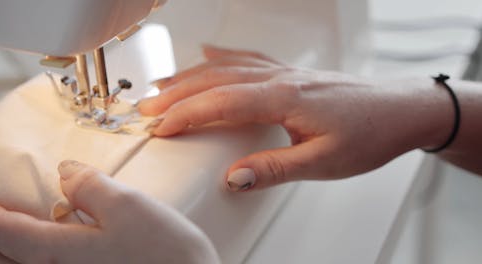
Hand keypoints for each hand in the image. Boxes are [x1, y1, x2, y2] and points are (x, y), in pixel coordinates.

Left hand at [0, 161, 218, 263]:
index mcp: (61, 254)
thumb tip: (65, 171)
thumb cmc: (164, 254)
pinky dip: (33, 253)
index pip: (6, 233)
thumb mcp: (128, 206)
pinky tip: (48, 239)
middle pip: (1, 260)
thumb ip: (90, 186)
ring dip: (3, 248)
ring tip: (4, 227)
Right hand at [138, 45, 448, 190]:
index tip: (159, 127)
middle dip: (176, 95)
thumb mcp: (324, 162)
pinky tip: (208, 54)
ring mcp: (284, 72)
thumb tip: (234, 177)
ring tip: (162, 85)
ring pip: (226, 67)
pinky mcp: (290, 72)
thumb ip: (275, 168)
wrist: (399, 109)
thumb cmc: (369, 133)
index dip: (185, 115)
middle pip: (215, 81)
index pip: (220, 103)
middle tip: (146, 108)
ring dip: (190, 76)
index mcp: (284, 98)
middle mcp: (279, 79)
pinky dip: (222, 56)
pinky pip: (247, 58)